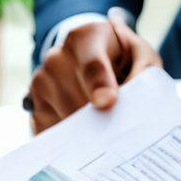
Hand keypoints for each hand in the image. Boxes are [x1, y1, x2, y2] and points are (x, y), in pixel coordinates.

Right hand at [28, 16, 161, 133]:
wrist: (100, 65)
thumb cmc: (123, 61)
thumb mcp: (142, 58)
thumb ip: (145, 72)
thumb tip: (137, 102)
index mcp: (85, 37)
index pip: (91, 64)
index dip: (98, 84)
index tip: (107, 102)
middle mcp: (57, 57)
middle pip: (77, 97)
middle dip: (100, 118)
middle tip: (120, 131)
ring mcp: (42, 82)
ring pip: (65, 119)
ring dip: (90, 133)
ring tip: (107, 130)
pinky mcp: (36, 107)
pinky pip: (53, 134)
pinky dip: (73, 143)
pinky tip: (88, 139)